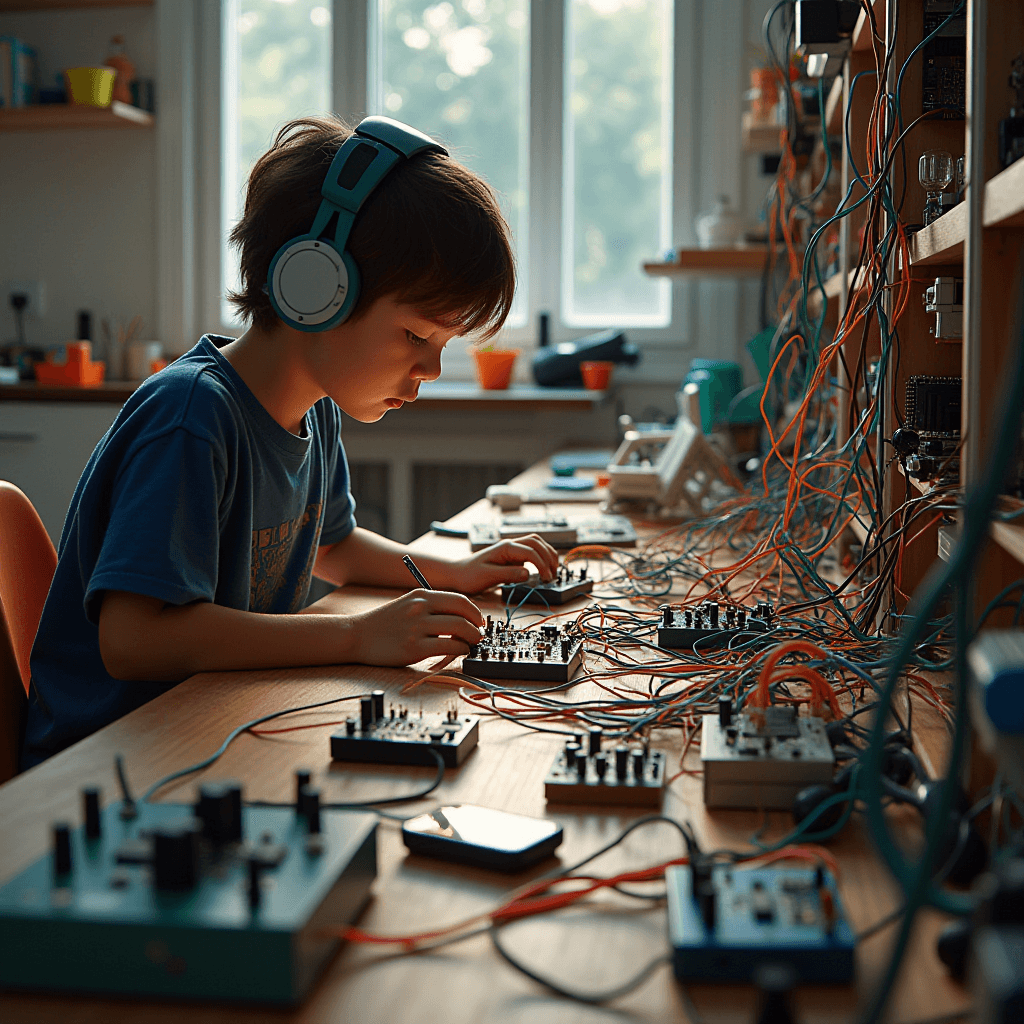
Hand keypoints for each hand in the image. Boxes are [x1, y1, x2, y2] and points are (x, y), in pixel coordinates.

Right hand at [347, 589, 484, 665]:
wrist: (356, 636)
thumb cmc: (384, 623)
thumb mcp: (407, 604)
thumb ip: (431, 606)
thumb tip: (462, 617)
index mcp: (421, 595)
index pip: (460, 600)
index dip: (475, 612)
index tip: (479, 622)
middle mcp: (421, 608)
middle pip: (464, 614)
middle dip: (477, 627)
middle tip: (478, 636)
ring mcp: (418, 628)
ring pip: (460, 630)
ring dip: (471, 639)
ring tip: (470, 645)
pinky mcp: (415, 648)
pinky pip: (449, 647)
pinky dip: (460, 650)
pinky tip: (458, 653)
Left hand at [444, 534, 559, 594]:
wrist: (457, 574)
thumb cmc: (469, 575)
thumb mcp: (488, 577)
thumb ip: (509, 574)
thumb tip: (528, 574)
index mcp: (505, 548)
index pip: (531, 551)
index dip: (541, 564)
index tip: (546, 578)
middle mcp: (510, 545)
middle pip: (537, 542)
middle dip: (548, 557)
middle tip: (552, 575)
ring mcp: (512, 550)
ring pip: (536, 544)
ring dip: (547, 555)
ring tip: (552, 571)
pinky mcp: (512, 557)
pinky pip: (531, 552)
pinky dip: (541, 558)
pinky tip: (543, 569)